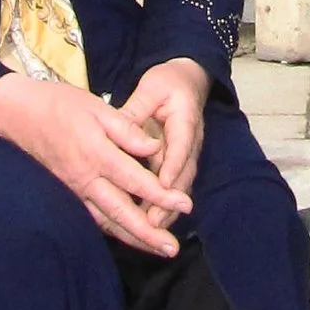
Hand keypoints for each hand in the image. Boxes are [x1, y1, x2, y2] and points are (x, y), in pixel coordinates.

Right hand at [0, 72, 192, 254]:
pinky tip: (124, 235)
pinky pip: (91, 217)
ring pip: (106, 221)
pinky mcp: (66, 191)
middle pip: (122, 213)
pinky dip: (110, 229)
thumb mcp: (96, 107)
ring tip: (155, 250)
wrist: (15, 114)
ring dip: (132, 237)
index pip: (136, 182)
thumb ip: (126, 130)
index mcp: (97, 155)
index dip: (163, 195)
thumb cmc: (58, 104)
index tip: (187, 205)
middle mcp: (86, 179)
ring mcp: (74, 189)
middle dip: (149, 232)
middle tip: (172, 248)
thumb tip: (155, 149)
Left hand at [120, 58, 210, 221]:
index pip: (180, 146)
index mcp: (185, 121)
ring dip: (167, 208)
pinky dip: (164, 203)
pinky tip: (148, 221)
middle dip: (169, 199)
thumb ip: (136, 109)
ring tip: (150, 229)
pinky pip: (172, 185)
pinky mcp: (178, 162)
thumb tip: (119, 128)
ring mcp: (186, 154)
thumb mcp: (151, 88)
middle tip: (153, 222)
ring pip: (179, 185)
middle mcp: (190, 143)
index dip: (172, 167)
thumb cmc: (168, 82)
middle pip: (183, 175)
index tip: (162, 185)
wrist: (189, 80)